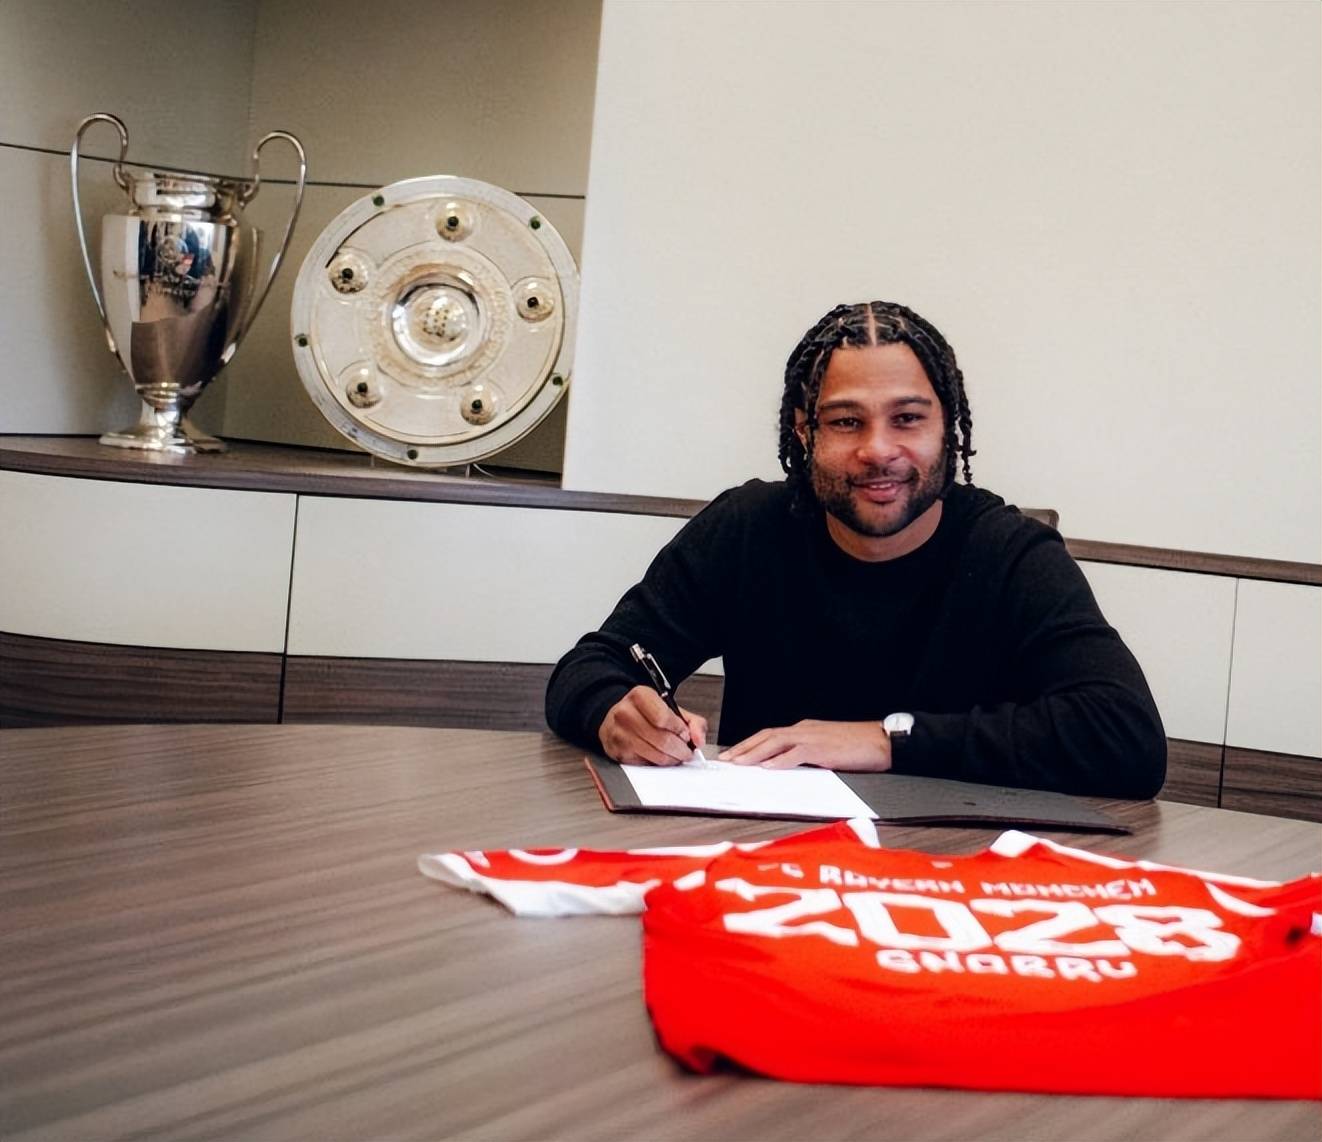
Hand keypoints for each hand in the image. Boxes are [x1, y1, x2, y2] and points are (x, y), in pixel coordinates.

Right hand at [599, 685, 707, 765]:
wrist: (619, 717)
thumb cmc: (646, 713)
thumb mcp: (671, 708)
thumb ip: (693, 722)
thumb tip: (698, 740)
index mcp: (640, 696)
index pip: (663, 718)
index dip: (679, 730)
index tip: (685, 734)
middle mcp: (625, 713)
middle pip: (662, 740)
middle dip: (680, 749)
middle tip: (685, 750)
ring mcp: (619, 733)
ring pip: (656, 755)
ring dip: (672, 759)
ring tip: (675, 754)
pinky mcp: (618, 752)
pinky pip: (646, 764)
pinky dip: (658, 764)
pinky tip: (659, 755)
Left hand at [719, 719, 891, 770]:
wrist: (882, 740)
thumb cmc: (858, 746)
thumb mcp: (826, 749)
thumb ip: (806, 755)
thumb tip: (786, 767)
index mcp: (804, 729)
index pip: (770, 735)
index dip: (750, 744)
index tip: (734, 754)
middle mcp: (804, 729)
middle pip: (766, 736)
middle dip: (744, 747)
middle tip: (726, 759)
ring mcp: (813, 737)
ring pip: (776, 742)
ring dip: (754, 753)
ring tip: (738, 763)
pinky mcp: (823, 749)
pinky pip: (796, 754)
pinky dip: (779, 760)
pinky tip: (767, 767)